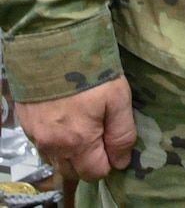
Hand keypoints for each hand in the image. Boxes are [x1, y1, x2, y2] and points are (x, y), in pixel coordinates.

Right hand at [17, 79, 134, 182]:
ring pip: (57, 159)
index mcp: (77, 142)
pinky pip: (44, 145)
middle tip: (101, 134)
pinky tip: (66, 121)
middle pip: (73, 171)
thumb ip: (121, 134)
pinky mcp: (27, 124)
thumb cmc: (90, 72)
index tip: (115, 143)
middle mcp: (52, 145)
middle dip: (90, 160)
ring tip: (84, 126)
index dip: (110, 162)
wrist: (51, 47)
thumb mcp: (118, 99)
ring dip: (72, 152)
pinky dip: (57, 141)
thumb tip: (122, 161)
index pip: (95, 173)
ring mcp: (36, 136)